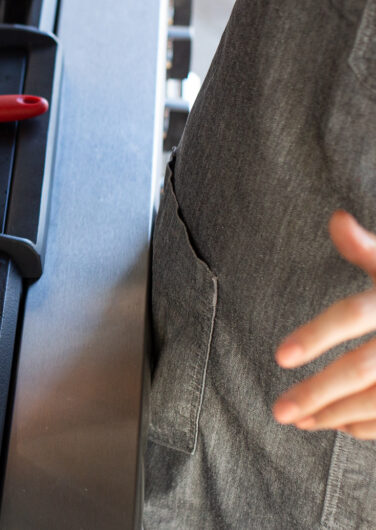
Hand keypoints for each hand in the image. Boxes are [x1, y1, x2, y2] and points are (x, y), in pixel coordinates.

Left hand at [273, 211, 375, 437]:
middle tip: (278, 410)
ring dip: (336, 415)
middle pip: (363, 368)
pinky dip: (366, 426)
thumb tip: (336, 219)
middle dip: (318, 393)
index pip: (353, 314)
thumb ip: (366, 248)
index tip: (280, 357)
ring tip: (299, 420)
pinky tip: (338, 425)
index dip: (317, 335)